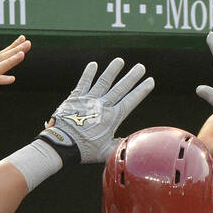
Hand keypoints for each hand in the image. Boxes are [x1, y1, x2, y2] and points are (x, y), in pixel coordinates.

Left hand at [40, 57, 154, 164]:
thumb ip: (119, 145)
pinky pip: (83, 83)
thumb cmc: (84, 151)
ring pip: (103, 82)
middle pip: (120, 88)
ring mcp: (88, 100)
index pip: (130, 101)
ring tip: (120, 60)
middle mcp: (102, 106)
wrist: (62, 144)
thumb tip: (131, 142)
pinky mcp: (75, 98)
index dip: (141, 90)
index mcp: (112, 118)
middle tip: (141, 67)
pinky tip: (93, 64)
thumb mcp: (106, 152)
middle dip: (132, 77)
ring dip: (112, 70)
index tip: (150, 81)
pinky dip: (88, 73)